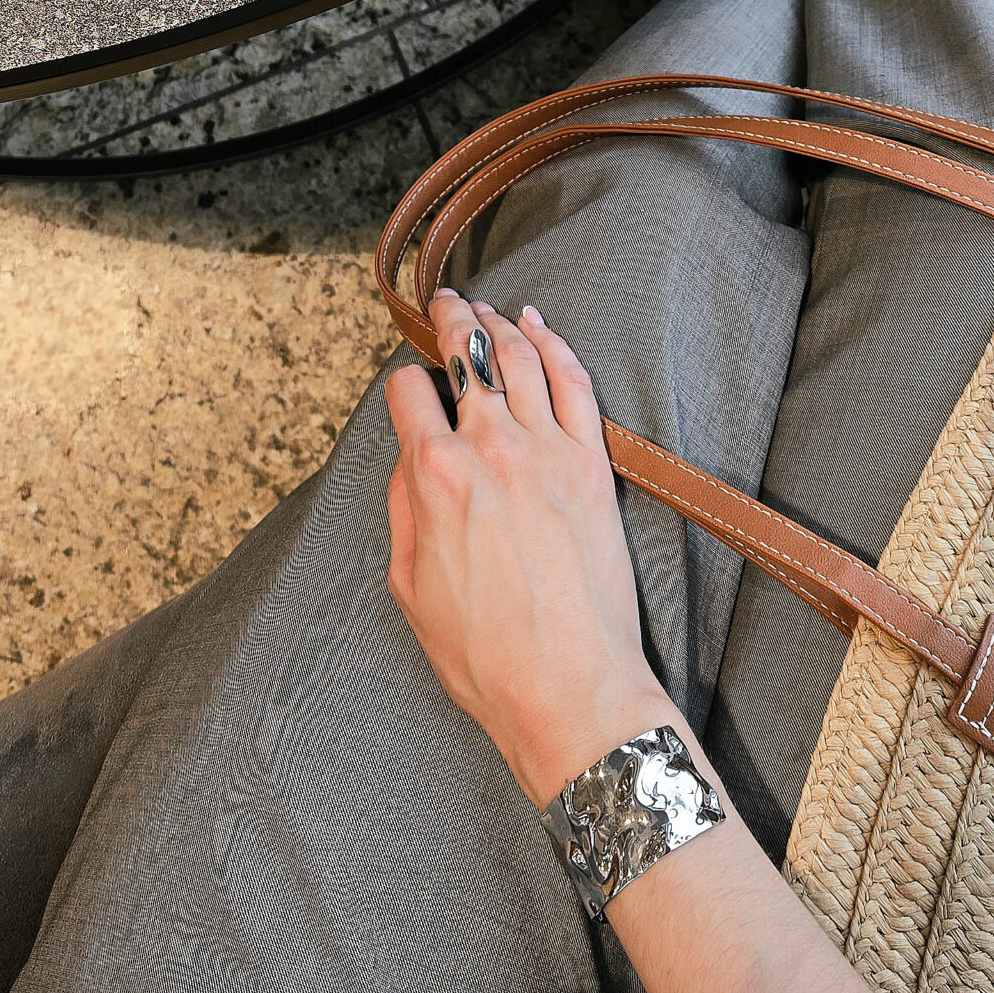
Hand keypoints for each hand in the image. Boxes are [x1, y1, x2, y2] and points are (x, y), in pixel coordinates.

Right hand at [385, 290, 676, 805]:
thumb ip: (403, 508)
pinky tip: (539, 327)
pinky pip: (573, 381)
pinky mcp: (592, 464)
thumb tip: (409, 459)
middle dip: (448, 319)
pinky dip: (553, 344)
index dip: (400, 385)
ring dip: (496, 322)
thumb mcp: (410, 586)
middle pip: (464, 353)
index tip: (406, 389)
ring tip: (484, 309)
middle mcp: (491, 449)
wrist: (570, 689)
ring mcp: (548, 451)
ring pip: (518, 355)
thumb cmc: (486, 654)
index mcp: (435, 477)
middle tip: (443, 303)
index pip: (407, 392)